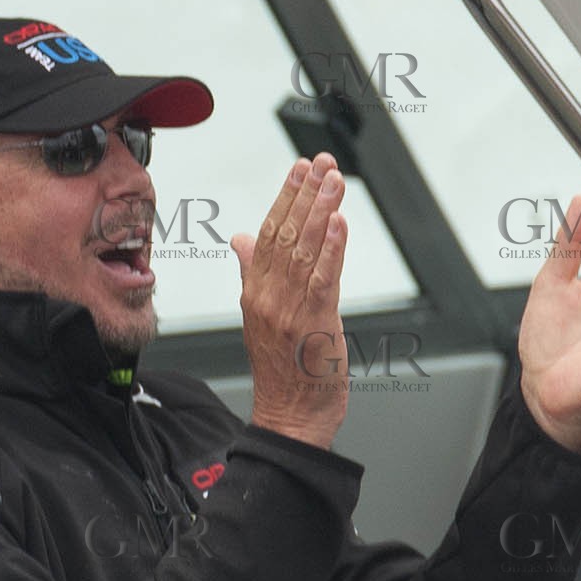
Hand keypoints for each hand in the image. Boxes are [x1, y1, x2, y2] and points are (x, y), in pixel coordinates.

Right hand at [231, 153, 348, 449]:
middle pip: (285, 234)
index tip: (300, 169)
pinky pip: (323, 279)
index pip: (268, 233)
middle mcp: (268, 297)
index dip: (286, 198)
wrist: (289, 417)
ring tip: (334, 181)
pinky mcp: (315, 324)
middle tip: (321, 163)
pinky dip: (331, 249)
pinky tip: (339, 223)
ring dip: (322, 211)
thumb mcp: (259, 316)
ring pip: (305, 250)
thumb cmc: (283, 372)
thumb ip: (252, 273)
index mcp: (255, 292)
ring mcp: (290, 310)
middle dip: (305, 194)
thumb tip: (242, 238)